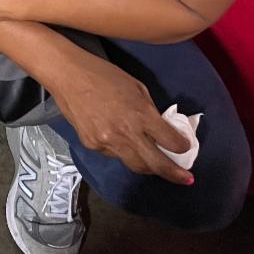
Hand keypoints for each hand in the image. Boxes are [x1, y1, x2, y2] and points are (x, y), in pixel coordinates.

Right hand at [51, 49, 193, 184]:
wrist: (67, 75)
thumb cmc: (104, 74)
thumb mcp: (136, 87)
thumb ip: (149, 111)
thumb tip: (160, 130)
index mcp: (140, 114)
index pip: (170, 141)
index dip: (182, 147)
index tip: (185, 147)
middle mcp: (126, 133)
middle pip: (155, 164)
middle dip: (174, 173)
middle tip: (186, 179)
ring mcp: (107, 142)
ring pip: (135, 165)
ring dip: (148, 166)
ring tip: (157, 166)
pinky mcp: (92, 145)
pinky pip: (114, 155)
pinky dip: (123, 152)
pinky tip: (122, 142)